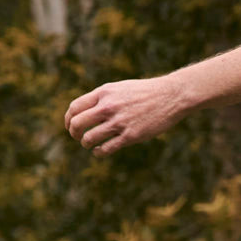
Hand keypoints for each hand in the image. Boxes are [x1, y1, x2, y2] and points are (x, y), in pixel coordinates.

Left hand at [64, 74, 184, 154]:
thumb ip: (103, 98)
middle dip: (74, 134)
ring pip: (89, 138)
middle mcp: (108, 106)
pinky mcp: (130, 136)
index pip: (75, 107)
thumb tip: (86, 111)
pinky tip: (100, 151)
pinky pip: (106, 149)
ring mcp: (119, 122)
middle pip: (77, 124)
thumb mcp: (120, 88)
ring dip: (86, 144)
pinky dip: (99, 153)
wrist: (171, 96)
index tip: (71, 126)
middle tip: (78, 137)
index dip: (69, 120)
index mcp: (104, 92)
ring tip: (90, 145)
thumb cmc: (146, 93)